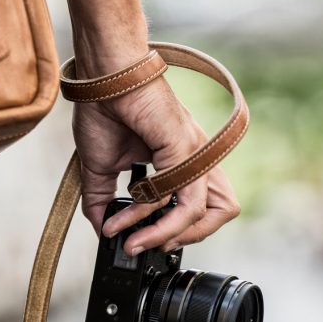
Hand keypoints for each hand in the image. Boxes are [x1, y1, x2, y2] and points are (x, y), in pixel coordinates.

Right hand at [73, 75, 241, 255]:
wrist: (102, 77)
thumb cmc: (104, 110)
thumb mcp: (100, 168)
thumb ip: (102, 200)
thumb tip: (102, 229)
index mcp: (181, 162)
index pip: (199, 207)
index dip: (174, 231)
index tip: (139, 240)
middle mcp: (195, 159)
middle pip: (222, 212)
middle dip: (185, 238)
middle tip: (150, 244)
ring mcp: (194, 154)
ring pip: (208, 212)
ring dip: (170, 235)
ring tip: (138, 240)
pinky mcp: (185, 149)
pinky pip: (181, 199)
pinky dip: (153, 218)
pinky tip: (127, 218)